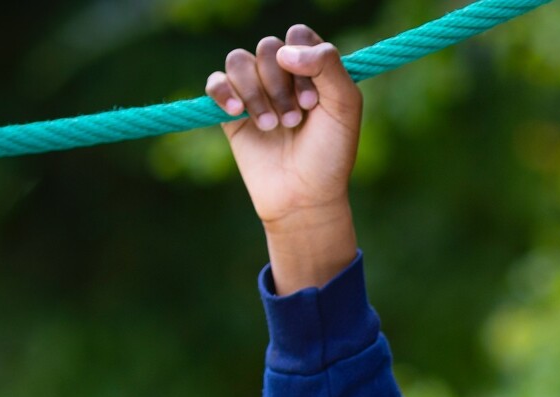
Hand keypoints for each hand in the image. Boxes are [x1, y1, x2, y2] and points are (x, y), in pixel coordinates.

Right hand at [207, 25, 360, 291]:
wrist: (303, 199)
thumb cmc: (329, 155)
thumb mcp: (344, 107)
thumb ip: (328, 65)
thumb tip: (285, 49)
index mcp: (314, 69)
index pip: (298, 34)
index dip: (302, 59)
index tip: (312, 100)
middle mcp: (284, 75)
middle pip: (268, 48)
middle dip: (279, 84)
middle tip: (294, 121)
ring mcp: (256, 91)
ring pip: (239, 60)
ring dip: (255, 92)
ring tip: (271, 127)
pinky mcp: (231, 112)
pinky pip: (215, 81)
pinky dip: (223, 92)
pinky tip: (238, 114)